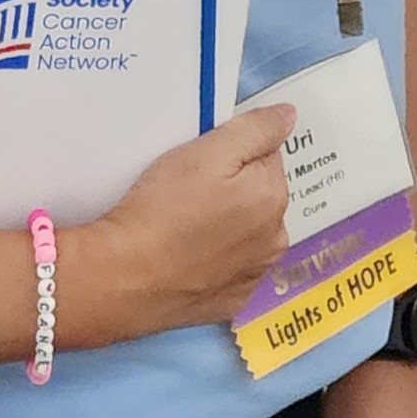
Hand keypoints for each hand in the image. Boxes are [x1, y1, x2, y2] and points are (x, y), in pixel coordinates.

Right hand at [56, 105, 294, 346]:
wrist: (127, 276)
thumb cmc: (164, 207)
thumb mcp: (207, 152)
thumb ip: (254, 130)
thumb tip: (289, 115)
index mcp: (273, 197)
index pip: (265, 154)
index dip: (233, 150)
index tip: (202, 159)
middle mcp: (274, 239)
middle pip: (258, 193)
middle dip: (234, 186)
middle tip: (189, 188)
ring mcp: (253, 276)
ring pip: (246, 230)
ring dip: (228, 221)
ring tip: (186, 220)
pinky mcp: (231, 302)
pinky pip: (232, 265)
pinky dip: (217, 256)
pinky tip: (189, 252)